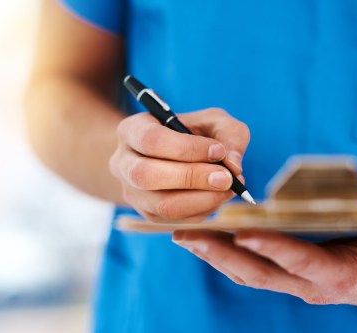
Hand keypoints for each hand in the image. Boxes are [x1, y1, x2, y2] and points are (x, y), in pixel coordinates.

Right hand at [109, 108, 249, 221]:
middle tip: (226, 178)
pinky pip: (174, 220)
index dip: (187, 148)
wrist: (172, 155)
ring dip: (201, 199)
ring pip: (161, 205)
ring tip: (228, 189)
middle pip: (147, 176)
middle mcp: (122, 163)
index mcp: (131, 131)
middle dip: (192, 178)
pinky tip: (217, 197)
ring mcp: (132, 193)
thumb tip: (233, 165)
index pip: (152, 140)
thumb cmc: (193, 133)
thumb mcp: (212, 121)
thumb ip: (229, 134)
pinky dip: (201, 211)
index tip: (219, 151)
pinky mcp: (147, 214)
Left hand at [173, 228, 356, 309]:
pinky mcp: (286, 272)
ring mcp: (294, 280)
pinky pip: (249, 267)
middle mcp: (308, 283)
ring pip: (246, 271)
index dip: (274, 250)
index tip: (243, 234)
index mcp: (338, 277)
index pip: (300, 263)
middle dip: (220, 254)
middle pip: (257, 272)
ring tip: (182, 235)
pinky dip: (223, 253)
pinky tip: (204, 238)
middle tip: (187, 234)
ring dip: (213, 254)